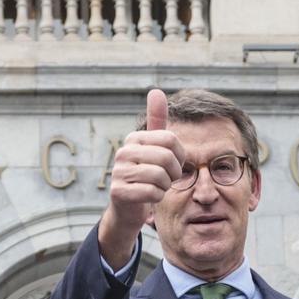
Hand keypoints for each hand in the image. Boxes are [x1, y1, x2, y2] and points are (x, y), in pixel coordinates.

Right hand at [96, 89, 183, 267]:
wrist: (128, 207)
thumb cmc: (146, 175)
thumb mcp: (153, 147)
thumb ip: (156, 120)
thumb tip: (156, 91)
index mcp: (135, 138)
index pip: (171, 140)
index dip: (179, 156)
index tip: (173, 164)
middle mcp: (123, 152)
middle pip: (166, 158)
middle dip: (174, 173)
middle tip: (167, 179)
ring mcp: (118, 172)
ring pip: (160, 177)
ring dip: (164, 186)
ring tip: (157, 187)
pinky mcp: (118, 192)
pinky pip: (151, 193)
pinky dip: (156, 198)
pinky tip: (148, 197)